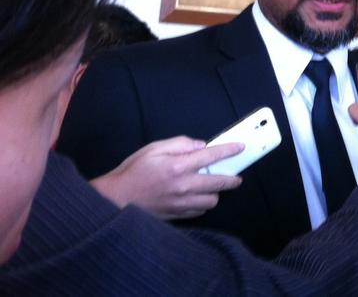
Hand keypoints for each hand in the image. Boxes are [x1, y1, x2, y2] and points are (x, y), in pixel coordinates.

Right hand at [90, 136, 243, 219]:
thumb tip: (200, 145)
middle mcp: (183, 186)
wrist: (114, 199)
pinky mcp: (176, 215)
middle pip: (219, 182)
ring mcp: (181, 203)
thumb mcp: (153, 148)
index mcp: (178, 166)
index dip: (229, 150)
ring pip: (211, 201)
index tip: (240, 147)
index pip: (211, 156)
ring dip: (215, 192)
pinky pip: (199, 211)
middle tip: (236, 176)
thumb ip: (180, 144)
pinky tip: (198, 197)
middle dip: (232, 178)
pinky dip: (202, 204)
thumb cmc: (133, 171)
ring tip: (211, 186)